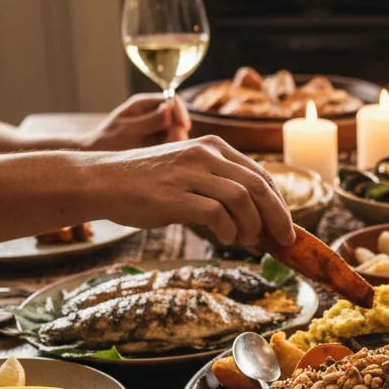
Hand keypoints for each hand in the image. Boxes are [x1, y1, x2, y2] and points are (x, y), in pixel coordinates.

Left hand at [82, 94, 191, 150]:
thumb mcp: (127, 130)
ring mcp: (156, 128)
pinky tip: (160, 155)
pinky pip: (172, 143)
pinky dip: (170, 149)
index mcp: (143, 104)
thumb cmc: (107, 141)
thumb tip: (170, 110)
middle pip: (177, 117)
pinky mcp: (157, 141)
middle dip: (178, 129)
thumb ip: (149, 121)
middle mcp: (152, 114)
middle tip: (170, 142)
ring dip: (175, 141)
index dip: (180, 112)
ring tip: (160, 151)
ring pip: (177, 131)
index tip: (183, 125)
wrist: (97, 154)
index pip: (171, 100)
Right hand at [87, 135, 294, 248]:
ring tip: (247, 241)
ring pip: (243, 199)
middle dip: (278, 217)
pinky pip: (217, 214)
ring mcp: (190, 173)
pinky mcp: (175, 195)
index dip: (279, 203)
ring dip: (252, 226)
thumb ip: (220, 186)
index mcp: (214, 147)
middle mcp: (205, 154)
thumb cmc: (147, 184)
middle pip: (259, 186)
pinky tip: (224, 239)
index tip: (285, 226)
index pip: (261, 175)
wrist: (103, 180)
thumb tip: (257, 221)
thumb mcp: (189, 172)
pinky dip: (228, 230)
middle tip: (284, 241)